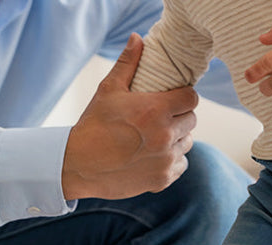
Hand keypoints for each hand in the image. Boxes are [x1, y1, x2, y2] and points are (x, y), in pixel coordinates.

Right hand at [62, 34, 197, 199]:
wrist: (79, 165)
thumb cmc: (93, 125)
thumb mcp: (108, 90)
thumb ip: (128, 64)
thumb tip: (138, 38)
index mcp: (155, 110)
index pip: (191, 98)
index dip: (184, 96)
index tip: (174, 98)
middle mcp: (164, 135)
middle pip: (191, 120)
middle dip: (180, 116)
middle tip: (163, 117)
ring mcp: (165, 159)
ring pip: (187, 143)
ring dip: (177, 138)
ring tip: (158, 136)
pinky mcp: (162, 179)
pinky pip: (181, 165)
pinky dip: (172, 160)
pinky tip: (155, 155)